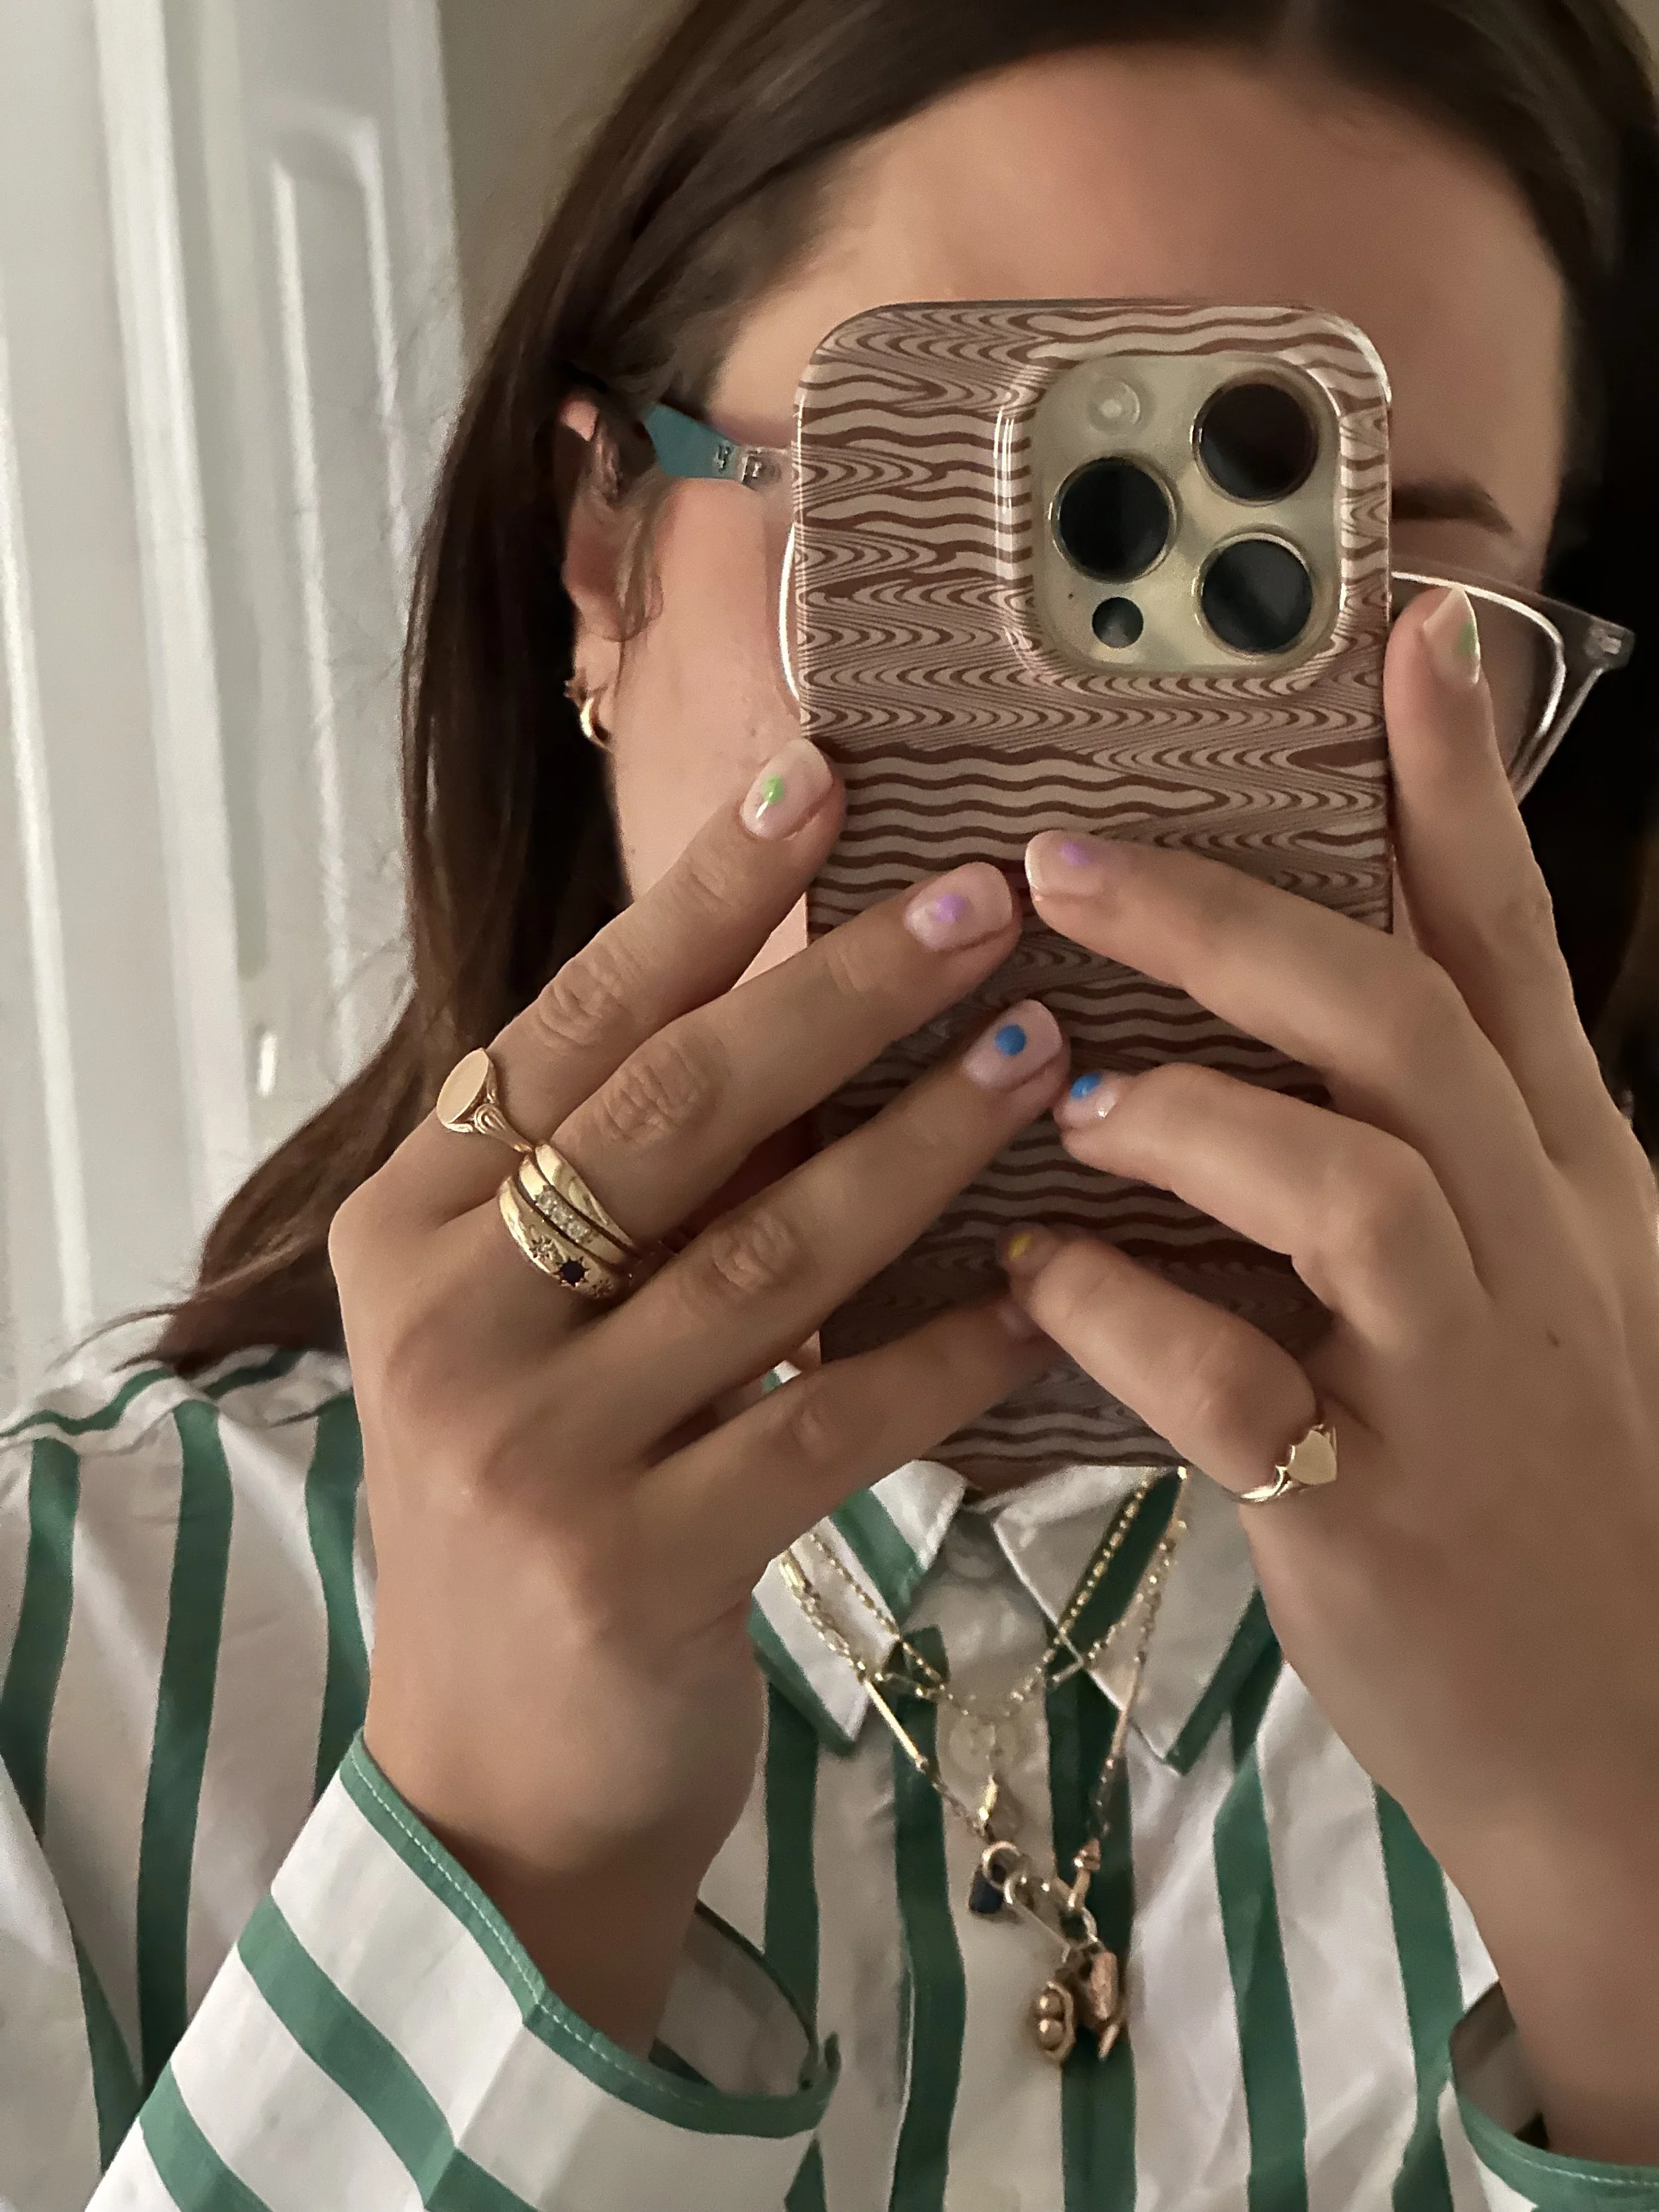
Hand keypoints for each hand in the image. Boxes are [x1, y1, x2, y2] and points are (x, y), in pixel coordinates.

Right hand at [329, 738, 1065, 2052]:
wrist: (499, 1775)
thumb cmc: (536, 1503)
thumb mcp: (528, 1320)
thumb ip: (621, 1180)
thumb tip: (800, 990)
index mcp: (410, 1224)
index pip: (576, 1023)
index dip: (705, 898)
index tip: (822, 781)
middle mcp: (445, 1319)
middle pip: (676, 1115)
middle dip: (841, 994)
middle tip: (987, 901)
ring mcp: (529, 1449)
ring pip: (766, 1256)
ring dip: (922, 1146)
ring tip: (1043, 1053)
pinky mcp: (632, 1569)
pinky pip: (831, 1422)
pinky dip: (947, 1352)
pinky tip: (1046, 1290)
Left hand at [999, 591, 1658, 2160]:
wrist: (1615, 1732)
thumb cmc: (1532, 1477)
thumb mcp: (1528, 1278)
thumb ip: (1435, 1140)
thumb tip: (1298, 1004)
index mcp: (1561, 1172)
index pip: (1507, 944)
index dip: (1458, 784)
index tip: (1406, 631)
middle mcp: (1529, 1244)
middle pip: (1400, 1023)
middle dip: (1226, 922)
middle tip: (1065, 861)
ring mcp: (1463, 1376)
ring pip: (1345, 1180)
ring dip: (1188, 1114)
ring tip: (1068, 1094)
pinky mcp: (1375, 1508)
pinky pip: (1231, 1379)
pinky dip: (1122, 1311)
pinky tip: (1046, 1277)